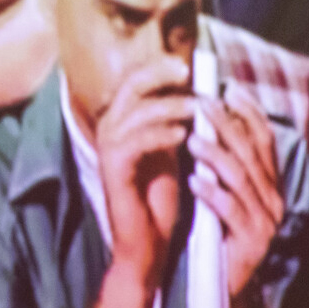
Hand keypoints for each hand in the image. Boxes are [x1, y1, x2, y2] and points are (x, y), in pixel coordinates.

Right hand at [95, 59, 193, 288]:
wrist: (146, 242)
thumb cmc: (159, 200)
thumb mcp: (171, 151)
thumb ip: (176, 121)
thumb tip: (199, 88)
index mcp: (122, 123)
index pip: (137, 79)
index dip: (161, 67)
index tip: (191, 65)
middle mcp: (110, 131)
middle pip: (131, 85)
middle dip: (161, 74)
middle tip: (189, 73)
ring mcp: (108, 150)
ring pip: (136, 111)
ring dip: (170, 106)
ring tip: (197, 108)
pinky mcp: (113, 171)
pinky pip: (136, 141)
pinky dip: (161, 134)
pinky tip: (184, 135)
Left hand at [187, 84, 283, 296]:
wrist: (222, 293)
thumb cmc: (216, 242)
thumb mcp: (223, 201)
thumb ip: (224, 170)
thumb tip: (210, 126)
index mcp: (270, 187)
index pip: (264, 141)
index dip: (248, 113)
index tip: (227, 90)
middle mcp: (274, 201)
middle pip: (251, 153)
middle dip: (227, 125)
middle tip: (201, 104)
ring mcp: (266, 223)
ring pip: (242, 178)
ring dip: (215, 155)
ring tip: (191, 140)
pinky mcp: (251, 243)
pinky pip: (230, 211)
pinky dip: (211, 193)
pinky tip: (192, 181)